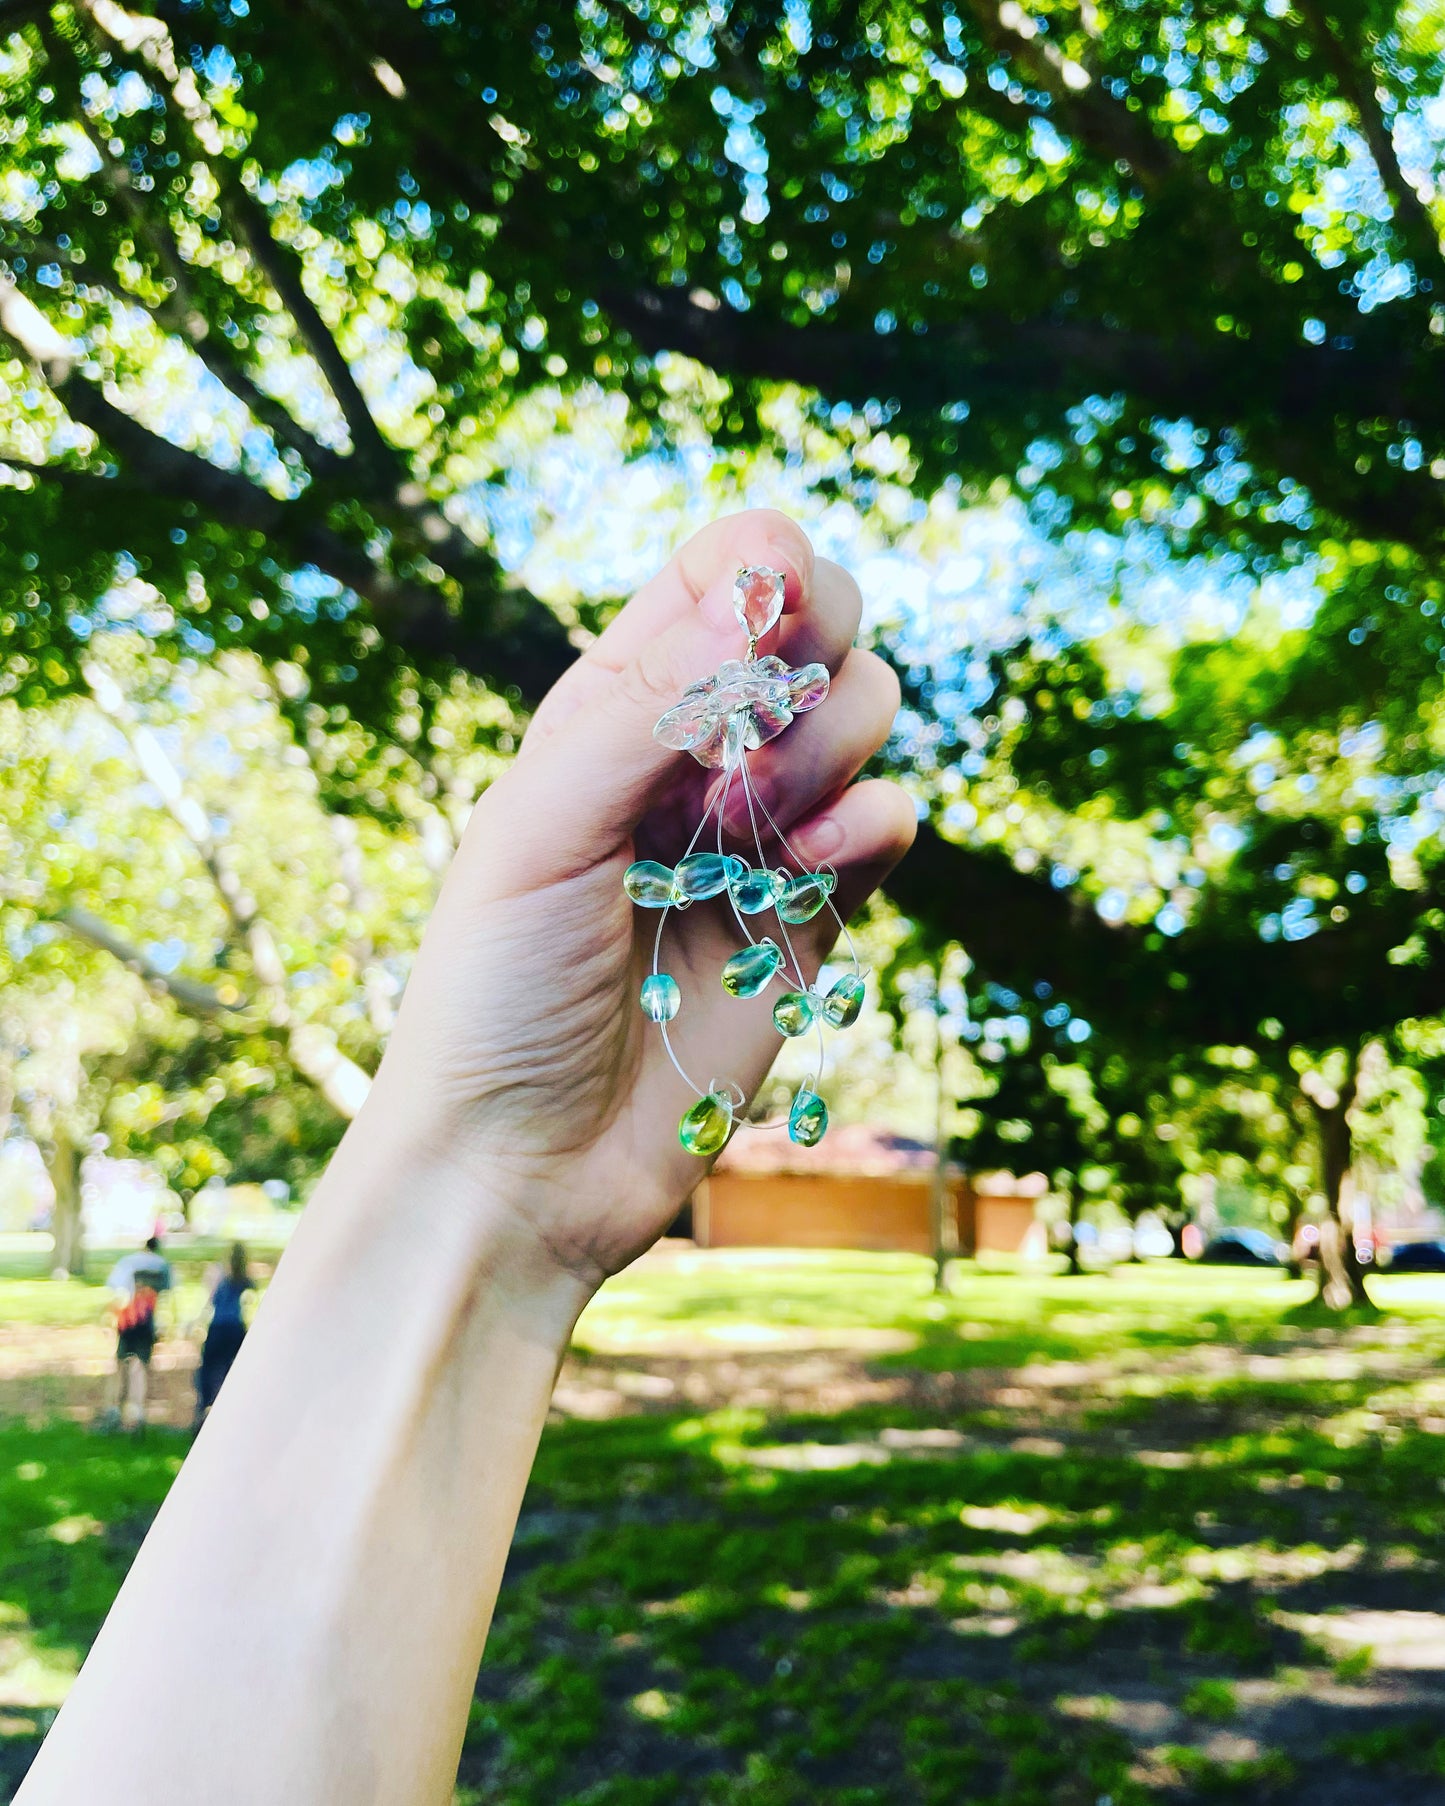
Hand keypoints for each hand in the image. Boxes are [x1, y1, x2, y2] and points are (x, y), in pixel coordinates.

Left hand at [373, 511, 913, 1289]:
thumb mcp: (540, 827)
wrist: (525, 1162)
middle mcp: (692, 755)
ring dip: (829, 748)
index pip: (723, 574)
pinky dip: (866, 828)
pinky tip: (807, 874)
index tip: (772, 606)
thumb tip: (757, 584)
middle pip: (818, 627)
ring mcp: (761, 832)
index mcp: (611, 707)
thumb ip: (643, 704)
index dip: (765, 568)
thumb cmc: (495, 989)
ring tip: (752, 829)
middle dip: (810, 658)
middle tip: (748, 741)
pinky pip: (886, 820)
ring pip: (864, 712)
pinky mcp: (814, 913)